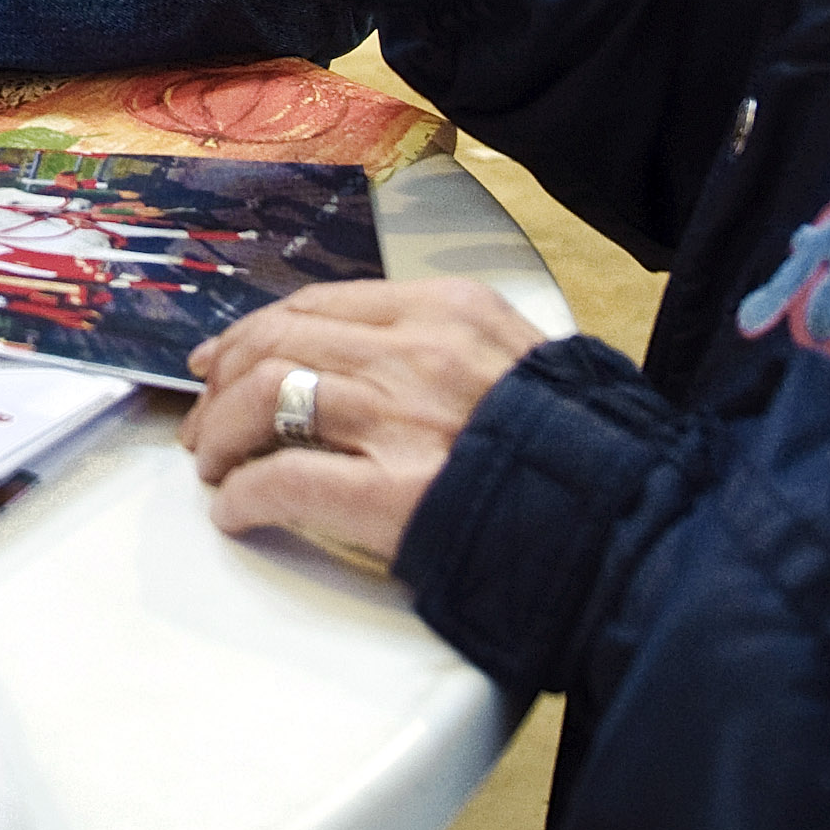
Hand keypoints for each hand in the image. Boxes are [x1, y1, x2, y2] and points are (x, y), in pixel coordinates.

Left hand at [181, 279, 549, 563]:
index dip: (255, 331)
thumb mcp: (518, 362)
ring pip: (265, 396)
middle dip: (223, 380)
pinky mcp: (391, 494)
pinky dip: (244, 495)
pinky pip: (283, 479)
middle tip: (202, 421)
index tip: (223, 357)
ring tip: (213, 465)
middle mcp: (418, 353)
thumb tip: (364, 363)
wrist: (627, 525)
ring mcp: (402, 420)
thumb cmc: (576, 455)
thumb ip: (447, 348)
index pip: (320, 304)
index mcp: (450, 311)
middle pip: (278, 341)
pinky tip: (236, 512)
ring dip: (220, 433)